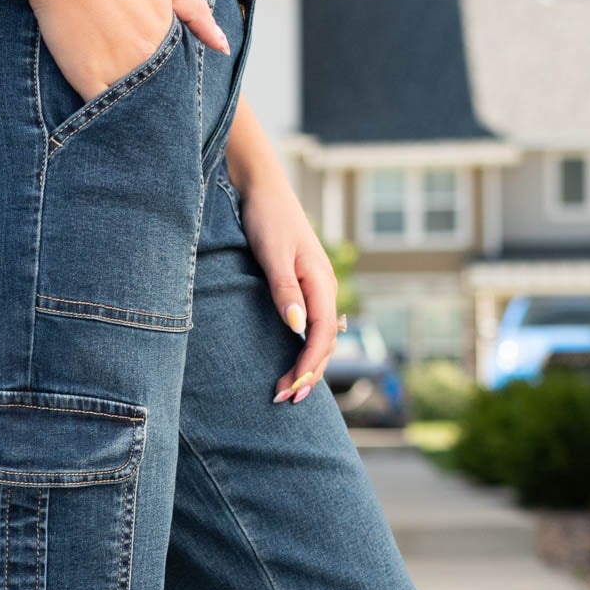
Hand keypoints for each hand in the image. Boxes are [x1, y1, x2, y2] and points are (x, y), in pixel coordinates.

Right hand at [24, 0, 228, 104]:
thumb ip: (198, 13)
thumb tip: (224, 47)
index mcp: (165, 40)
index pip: (180, 80)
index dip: (176, 89)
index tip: (171, 97)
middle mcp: (145, 60)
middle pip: (158, 98)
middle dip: (158, 107)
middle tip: (154, 117)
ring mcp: (116, 72)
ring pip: (133, 109)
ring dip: (135, 116)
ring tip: (132, 122)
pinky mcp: (87, 80)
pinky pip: (103, 113)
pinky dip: (107, 118)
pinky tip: (108, 119)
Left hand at [238, 170, 339, 403]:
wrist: (264, 188)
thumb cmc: (266, 218)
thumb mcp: (272, 254)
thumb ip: (284, 291)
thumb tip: (297, 327)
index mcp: (321, 282)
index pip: (321, 335)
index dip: (309, 365)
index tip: (292, 388)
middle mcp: (325, 288)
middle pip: (325, 343)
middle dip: (309, 374)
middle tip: (286, 401)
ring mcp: (317, 289)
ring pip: (321, 338)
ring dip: (308, 366)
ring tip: (289, 391)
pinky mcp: (306, 288)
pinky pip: (314, 327)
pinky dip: (306, 350)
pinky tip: (295, 363)